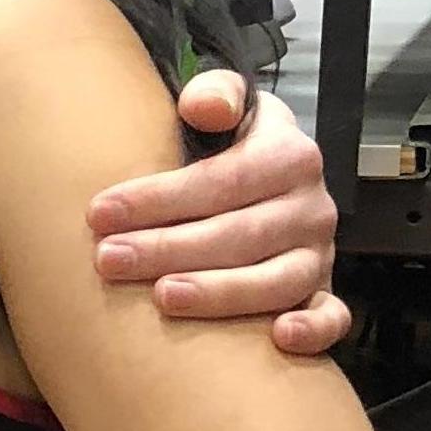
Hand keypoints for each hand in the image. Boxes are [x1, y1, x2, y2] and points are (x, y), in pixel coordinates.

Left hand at [89, 73, 347, 355]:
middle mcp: (310, 207)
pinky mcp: (321, 291)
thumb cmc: (233, 145)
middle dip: (168, 248)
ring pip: (276, 281)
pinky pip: (330, 315)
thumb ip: (215, 93)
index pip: (220, 180)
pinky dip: (313, 329)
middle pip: (239, 233)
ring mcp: (318, 254)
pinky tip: (277, 337)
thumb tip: (201, 107)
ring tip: (163, 297)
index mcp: (289, 156)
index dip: (158, 198)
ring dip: (219, 292)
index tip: (100, 212)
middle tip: (109, 259)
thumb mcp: (228, 103)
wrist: (275, 174)